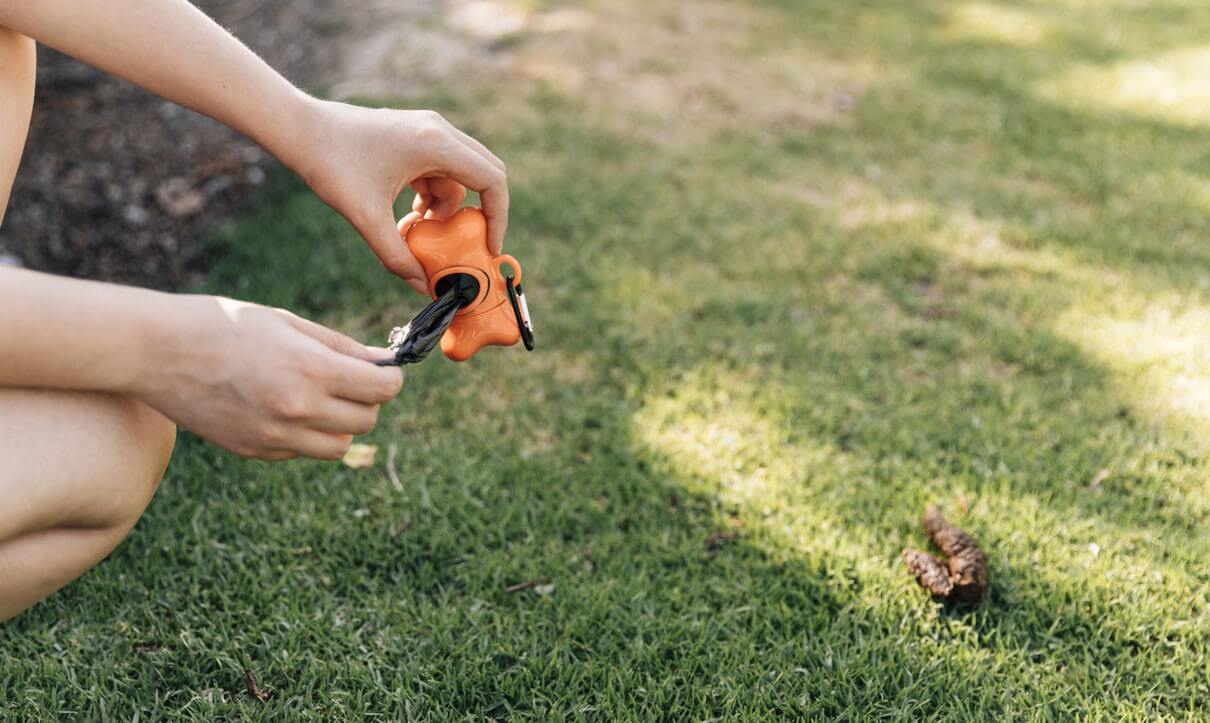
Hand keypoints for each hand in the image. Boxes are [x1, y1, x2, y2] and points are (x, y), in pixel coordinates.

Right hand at [133, 295, 402, 459]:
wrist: (156, 351)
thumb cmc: (224, 324)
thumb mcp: (288, 324)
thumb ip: (339, 347)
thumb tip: (381, 362)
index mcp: (311, 371)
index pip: (383, 390)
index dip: (390, 378)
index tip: (382, 369)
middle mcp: (298, 410)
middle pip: (367, 420)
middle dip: (367, 399)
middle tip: (349, 379)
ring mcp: (274, 437)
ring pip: (340, 446)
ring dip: (340, 423)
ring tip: (318, 396)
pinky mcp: (253, 451)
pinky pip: (302, 451)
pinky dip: (305, 434)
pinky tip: (281, 406)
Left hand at [288, 99, 507, 293]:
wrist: (301, 129)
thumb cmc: (331, 165)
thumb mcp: (365, 217)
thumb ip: (396, 255)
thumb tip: (421, 286)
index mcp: (435, 144)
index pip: (492, 180)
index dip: (498, 217)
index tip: (488, 246)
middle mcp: (439, 131)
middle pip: (485, 175)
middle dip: (480, 213)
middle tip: (466, 244)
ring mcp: (428, 130)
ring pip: (460, 176)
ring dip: (449, 207)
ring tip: (419, 230)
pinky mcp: (415, 136)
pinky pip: (441, 170)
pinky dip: (434, 196)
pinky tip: (409, 215)